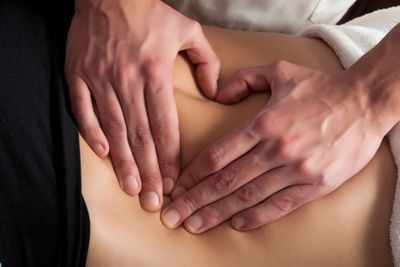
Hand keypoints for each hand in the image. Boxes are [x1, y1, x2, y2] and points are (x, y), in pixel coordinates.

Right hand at [65, 0, 219, 210]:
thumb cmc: (150, 12)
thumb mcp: (188, 30)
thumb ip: (207, 61)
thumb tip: (216, 92)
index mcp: (155, 71)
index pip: (165, 125)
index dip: (171, 157)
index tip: (176, 182)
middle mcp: (127, 80)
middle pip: (141, 136)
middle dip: (149, 172)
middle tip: (156, 201)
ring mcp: (100, 79)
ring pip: (114, 129)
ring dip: (123, 162)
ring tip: (133, 189)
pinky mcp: (78, 75)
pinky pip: (83, 110)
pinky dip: (92, 133)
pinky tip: (103, 155)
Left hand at [161, 60, 388, 232]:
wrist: (365, 103)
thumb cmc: (320, 88)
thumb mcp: (280, 71)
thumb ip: (244, 79)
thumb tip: (217, 95)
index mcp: (264, 123)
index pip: (217, 155)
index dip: (193, 174)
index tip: (178, 186)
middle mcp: (276, 149)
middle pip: (226, 181)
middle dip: (195, 201)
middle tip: (172, 216)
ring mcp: (296, 169)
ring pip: (247, 197)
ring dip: (217, 213)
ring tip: (194, 225)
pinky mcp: (315, 185)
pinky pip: (279, 206)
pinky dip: (255, 217)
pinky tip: (234, 224)